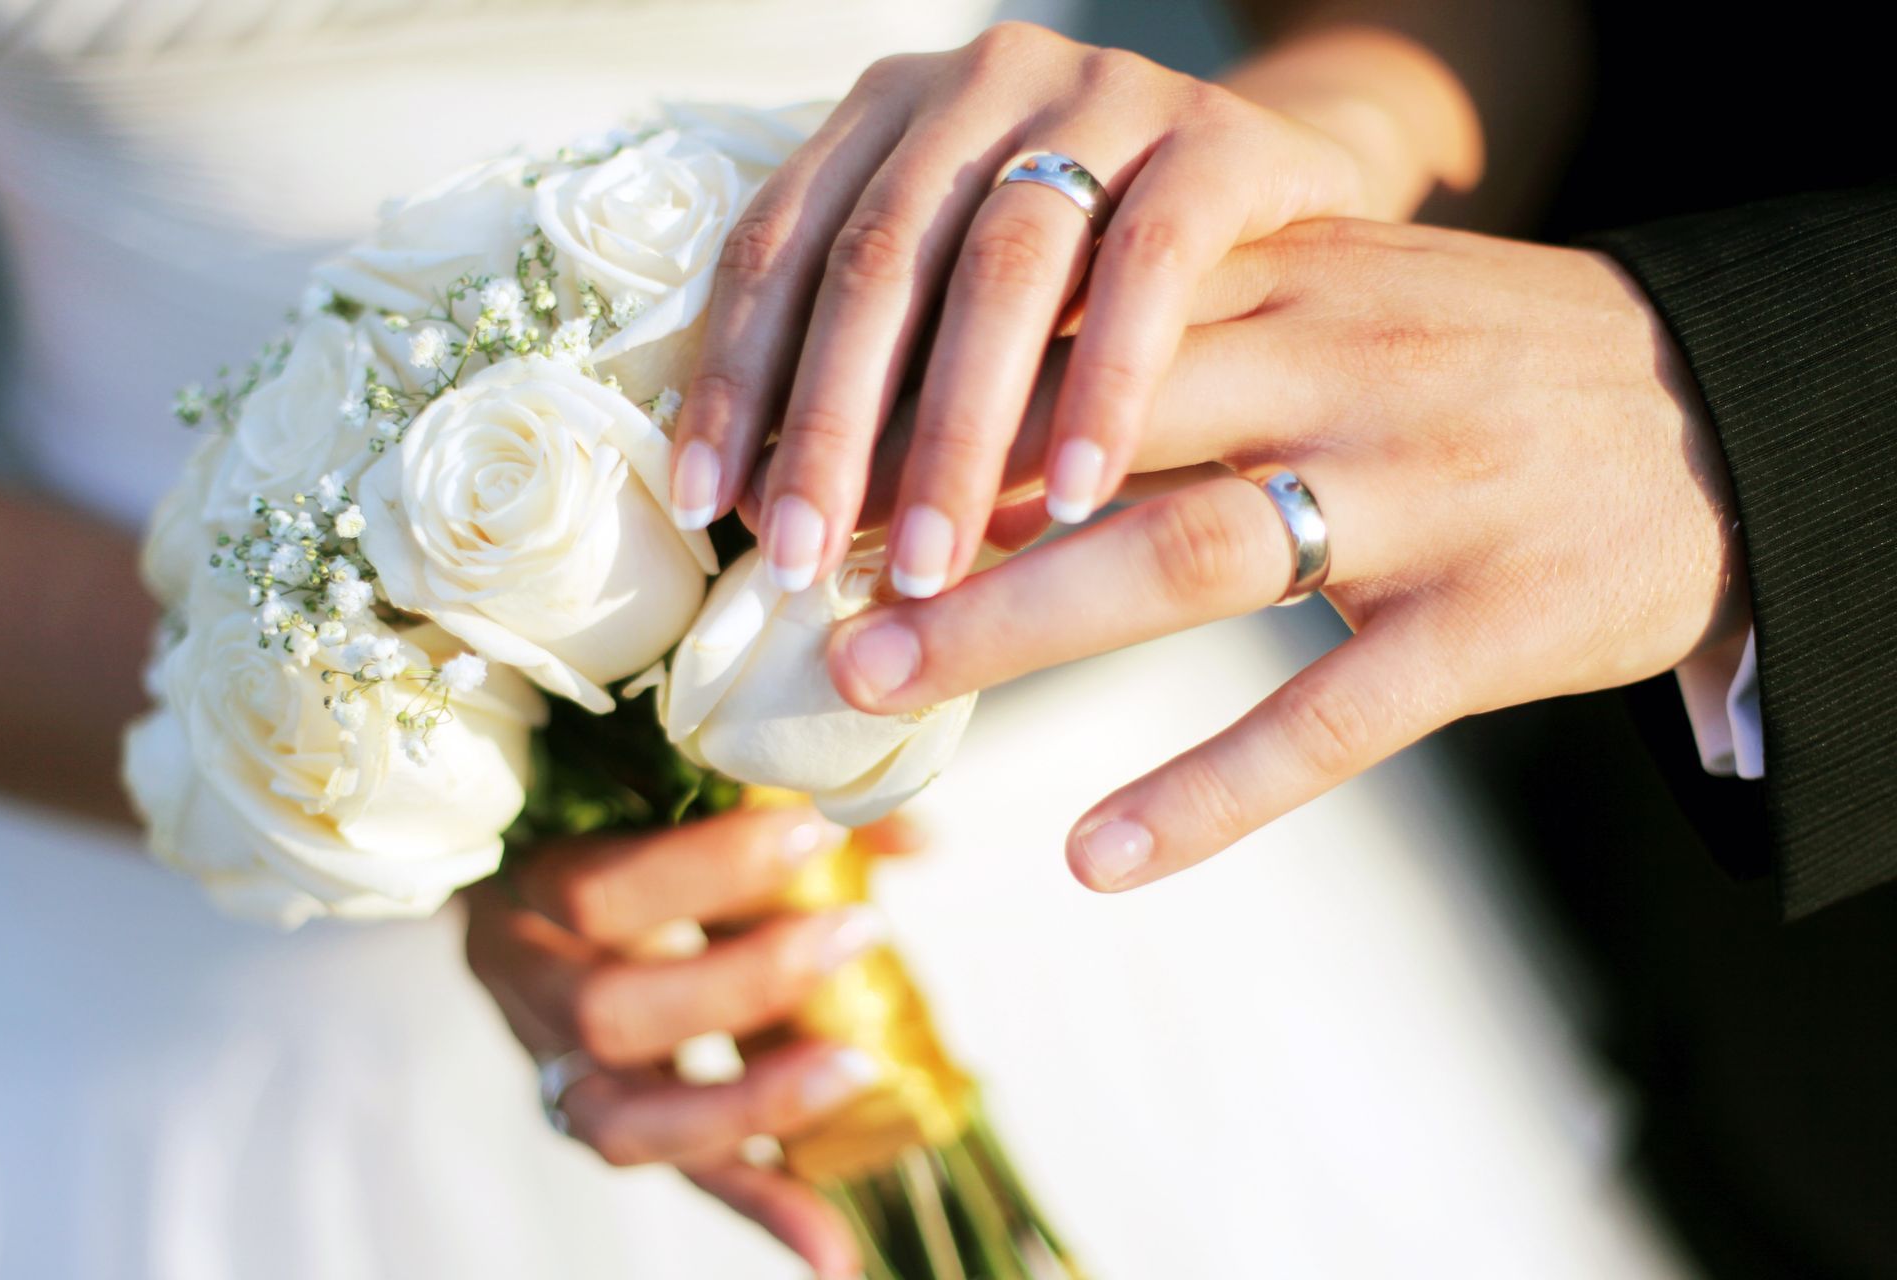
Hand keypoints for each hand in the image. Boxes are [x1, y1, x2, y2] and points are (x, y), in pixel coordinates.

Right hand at [466, 805, 901, 1278]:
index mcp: (526, 887)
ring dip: (754, 1100)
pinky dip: (763, 1207)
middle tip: (857, 930)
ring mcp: (557, 1069)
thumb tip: (914, 835)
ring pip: (626, 1120)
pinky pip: (680, 1174)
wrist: (533, 889)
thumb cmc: (616, 828)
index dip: (705, 870)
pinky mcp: (609, 1125)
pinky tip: (835, 1248)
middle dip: (746, 980)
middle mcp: (527, 988)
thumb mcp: (671, 797)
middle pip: (611, 1012)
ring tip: (859, 1068)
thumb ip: (780, 806)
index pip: (593, 892)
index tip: (817, 830)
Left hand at [669, 22, 1374, 599]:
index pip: (780, 245)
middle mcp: (983, 83)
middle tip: (804, 562)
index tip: (707, 508)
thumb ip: (898, 386)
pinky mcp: (1220, 138)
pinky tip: (1075, 502)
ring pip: (1004, 267)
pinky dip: (1104, 387)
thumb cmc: (1100, 290)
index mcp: (892, 115)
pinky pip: (1150, 266)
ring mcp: (1105, 95)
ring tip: (928, 564)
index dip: (737, 378)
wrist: (1292, 206)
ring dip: (958, 430)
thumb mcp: (979, 319)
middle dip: (831, 427)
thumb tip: (801, 536)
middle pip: (878, 260)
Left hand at [824, 219, 1745, 891]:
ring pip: (1189, 556)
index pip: (1083, 322)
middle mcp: (1345, 372)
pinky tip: (1095, 854)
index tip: (814, 462)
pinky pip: (1328, 719)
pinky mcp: (1492, 626)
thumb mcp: (1345, 302)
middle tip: (800, 583)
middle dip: (936, 508)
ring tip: (883, 680)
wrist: (1716, 418)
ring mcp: (1421, 499)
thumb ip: (1195, 328)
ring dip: (1020, 627)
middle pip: (1102, 434)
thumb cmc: (1483, 366)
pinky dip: (1204, 791)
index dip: (936, 395)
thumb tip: (996, 394)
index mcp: (1297, 281)